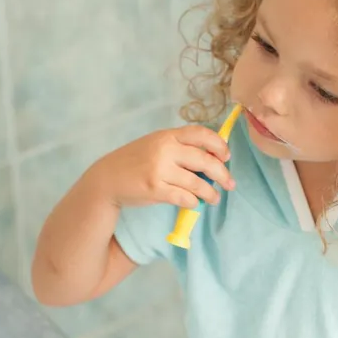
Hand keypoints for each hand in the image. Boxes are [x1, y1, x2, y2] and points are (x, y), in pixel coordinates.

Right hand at [87, 125, 234, 208]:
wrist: (107, 179)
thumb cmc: (134, 162)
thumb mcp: (155, 146)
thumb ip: (178, 148)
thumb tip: (211, 158)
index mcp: (167, 135)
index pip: (201, 134)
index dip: (219, 145)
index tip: (227, 156)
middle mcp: (165, 150)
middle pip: (205, 160)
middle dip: (222, 173)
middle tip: (230, 183)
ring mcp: (159, 170)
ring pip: (197, 183)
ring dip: (211, 193)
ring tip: (215, 198)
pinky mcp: (155, 189)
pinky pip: (184, 197)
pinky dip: (193, 202)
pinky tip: (195, 203)